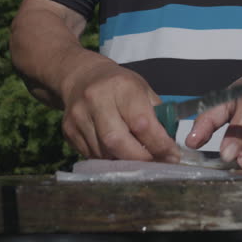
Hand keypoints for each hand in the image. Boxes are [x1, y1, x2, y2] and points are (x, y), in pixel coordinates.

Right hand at [61, 61, 179, 161]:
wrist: (81, 76)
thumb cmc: (120, 85)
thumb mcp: (143, 91)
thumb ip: (157, 117)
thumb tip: (169, 149)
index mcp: (122, 87)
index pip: (141, 123)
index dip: (158, 144)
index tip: (172, 156)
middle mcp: (97, 100)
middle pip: (117, 141)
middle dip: (141, 159)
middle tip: (157, 165)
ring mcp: (79, 116)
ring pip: (104, 153)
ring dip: (126, 162)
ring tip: (140, 161)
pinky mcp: (68, 131)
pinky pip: (92, 155)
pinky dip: (110, 160)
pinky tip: (120, 155)